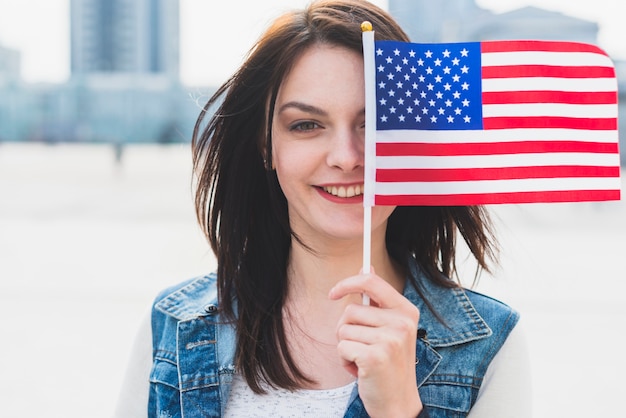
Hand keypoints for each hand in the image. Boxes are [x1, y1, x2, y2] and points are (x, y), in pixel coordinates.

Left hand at [329, 269, 423, 417]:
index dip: (347, 283)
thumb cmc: (389, 365)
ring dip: (346, 347)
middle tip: (361, 347)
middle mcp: (402, 323)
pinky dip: (344, 361)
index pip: (371, 282)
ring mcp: (390, 339)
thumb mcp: (390, 328)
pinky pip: (342, 347)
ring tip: (363, 360)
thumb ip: (378, 299)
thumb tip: (366, 266)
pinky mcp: (376, 356)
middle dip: (346, 329)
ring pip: (343, 329)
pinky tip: (360, 370)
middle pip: (350, 310)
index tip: (333, 293)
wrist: (398, 403)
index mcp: (406, 311)